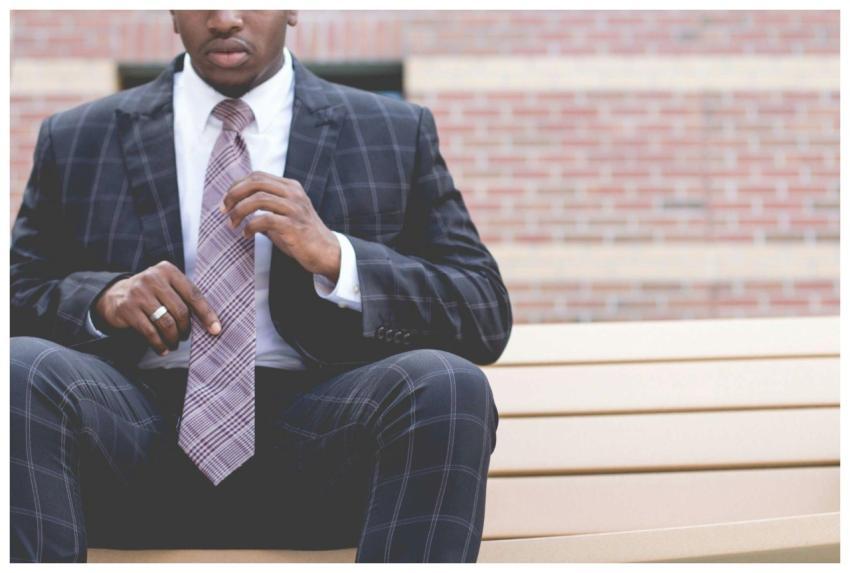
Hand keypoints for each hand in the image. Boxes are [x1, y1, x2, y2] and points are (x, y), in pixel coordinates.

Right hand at [92, 261, 220, 355]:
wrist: (115, 295)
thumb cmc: (152, 294)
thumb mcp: (167, 287)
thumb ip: (185, 297)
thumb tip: (212, 323)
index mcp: (168, 270)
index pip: (193, 294)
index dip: (206, 314)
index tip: (216, 330)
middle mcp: (153, 278)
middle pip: (180, 311)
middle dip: (186, 329)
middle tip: (185, 337)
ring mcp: (138, 292)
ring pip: (166, 323)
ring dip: (173, 339)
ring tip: (174, 344)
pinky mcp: (127, 308)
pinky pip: (149, 332)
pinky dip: (159, 344)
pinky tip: (162, 349)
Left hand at [220, 171, 340, 281]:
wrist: (326, 252)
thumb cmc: (302, 235)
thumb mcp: (284, 215)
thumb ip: (265, 207)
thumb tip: (237, 206)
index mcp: (290, 187)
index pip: (257, 176)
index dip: (237, 186)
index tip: (226, 201)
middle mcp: (293, 193)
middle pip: (256, 182)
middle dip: (234, 194)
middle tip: (223, 209)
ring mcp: (295, 208)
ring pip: (258, 199)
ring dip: (239, 212)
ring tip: (232, 224)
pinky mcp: (293, 225)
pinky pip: (264, 219)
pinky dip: (250, 227)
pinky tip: (246, 235)